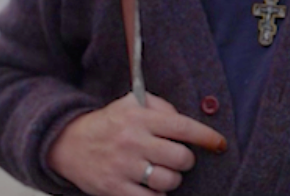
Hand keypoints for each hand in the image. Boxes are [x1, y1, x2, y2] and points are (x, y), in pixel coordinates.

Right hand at [47, 92, 227, 195]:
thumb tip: (187, 125)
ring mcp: (124, 167)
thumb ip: (162, 108)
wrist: (69, 143)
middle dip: (186, 160)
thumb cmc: (110, 122)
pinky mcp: (115, 189)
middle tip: (178, 158)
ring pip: (169, 181)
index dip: (207, 137)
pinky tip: (151, 186)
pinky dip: (157, 195)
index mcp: (140, 118)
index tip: (220, 143)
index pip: (183, 127)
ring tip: (162, 172)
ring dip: (172, 179)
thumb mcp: (133, 103)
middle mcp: (133, 141)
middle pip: (180, 158)